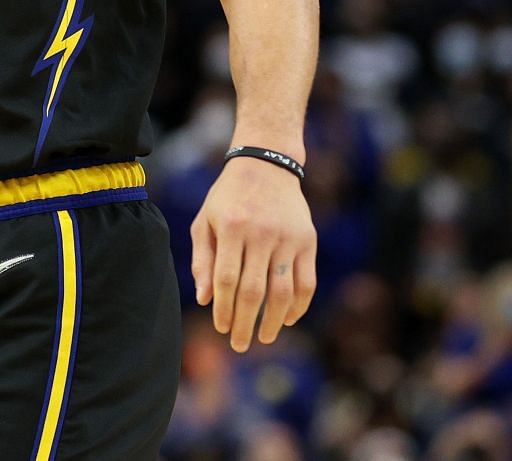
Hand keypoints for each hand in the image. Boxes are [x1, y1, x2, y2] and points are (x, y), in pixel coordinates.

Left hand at [190, 156, 316, 351]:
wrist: (266, 166)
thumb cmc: (227, 198)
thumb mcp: (205, 221)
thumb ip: (203, 259)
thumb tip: (205, 299)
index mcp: (232, 228)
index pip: (227, 278)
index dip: (224, 308)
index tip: (220, 328)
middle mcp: (261, 234)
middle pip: (254, 291)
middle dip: (245, 322)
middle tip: (239, 345)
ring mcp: (288, 238)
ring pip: (283, 291)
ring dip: (274, 321)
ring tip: (263, 337)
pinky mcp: (308, 242)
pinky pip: (306, 282)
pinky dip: (299, 306)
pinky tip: (288, 320)